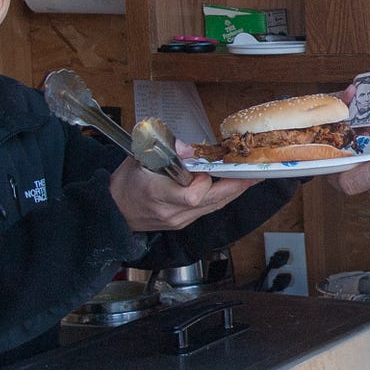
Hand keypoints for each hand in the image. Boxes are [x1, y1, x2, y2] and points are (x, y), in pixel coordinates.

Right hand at [108, 156, 252, 231]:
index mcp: (157, 194)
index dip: (204, 182)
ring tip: (252, 177)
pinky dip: (223, 196)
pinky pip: (210, 209)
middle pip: (212, 202)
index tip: (204, 168)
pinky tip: (234, 185)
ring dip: (234, 191)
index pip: (191, 196)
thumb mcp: (138, 160)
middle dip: (235, 186)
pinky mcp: (184, 222)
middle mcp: (171, 211)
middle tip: (254, 173)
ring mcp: (179, 219)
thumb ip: (164, 151)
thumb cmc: (125, 183)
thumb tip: (188, 148)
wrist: (114, 211)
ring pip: (215, 206)